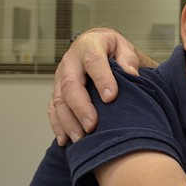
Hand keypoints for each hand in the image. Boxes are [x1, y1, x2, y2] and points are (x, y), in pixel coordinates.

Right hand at [48, 27, 155, 144]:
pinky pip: (53, 109)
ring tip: (81, 138)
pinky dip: (58, 125)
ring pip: (59, 100)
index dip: (101, 79)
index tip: (111, 97)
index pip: (93, 61)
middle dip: (81, 107)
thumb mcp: (124, 46)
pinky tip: (66, 141)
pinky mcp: (57, 90)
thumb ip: (128, 58)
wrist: (95, 44)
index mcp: (89, 45)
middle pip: (71, 84)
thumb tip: (132, 74)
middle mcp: (71, 61)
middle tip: (92, 126)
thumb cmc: (113, 49)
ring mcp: (60, 77)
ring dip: (68, 121)